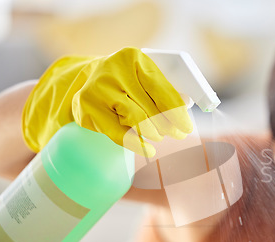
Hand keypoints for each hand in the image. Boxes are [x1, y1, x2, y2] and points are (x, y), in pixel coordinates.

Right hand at [22, 47, 192, 155]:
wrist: (86, 81)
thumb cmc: (124, 81)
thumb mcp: (142, 77)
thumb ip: (163, 89)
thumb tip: (188, 105)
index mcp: (133, 57)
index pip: (161, 89)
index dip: (177, 112)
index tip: (187, 127)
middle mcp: (113, 71)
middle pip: (150, 107)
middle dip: (168, 125)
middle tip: (178, 135)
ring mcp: (98, 89)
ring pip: (136, 119)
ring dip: (154, 133)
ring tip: (161, 137)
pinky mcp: (87, 108)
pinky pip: (118, 133)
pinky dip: (136, 144)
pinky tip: (149, 150)